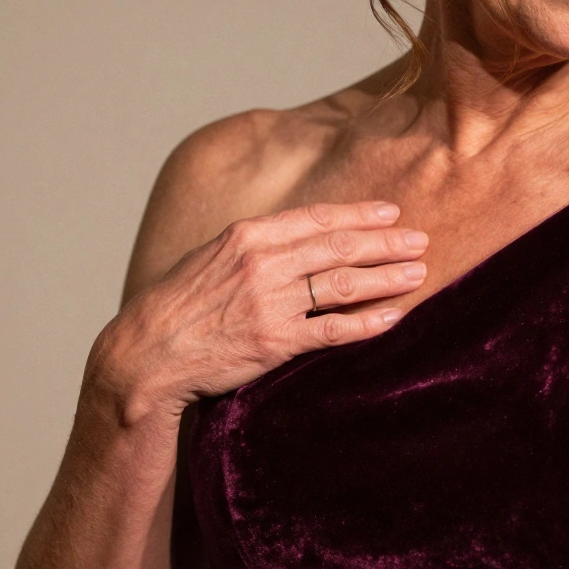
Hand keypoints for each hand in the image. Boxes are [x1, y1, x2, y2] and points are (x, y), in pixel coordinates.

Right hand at [85, 200, 427, 425]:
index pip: (317, 218)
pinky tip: (395, 317)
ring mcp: (271, 302)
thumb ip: (254, 246)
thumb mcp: (210, 258)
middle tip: (420, 241)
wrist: (147, 354)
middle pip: (340, 247)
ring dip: (387, 277)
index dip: (359, 215)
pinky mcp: (276, 342)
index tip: (390, 214)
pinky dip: (369, 324)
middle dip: (386, 243)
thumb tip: (297, 238)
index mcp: (247, 236)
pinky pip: (333, 330)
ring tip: (418, 274)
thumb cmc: (177, 307)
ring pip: (344, 284)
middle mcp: (263, 263)